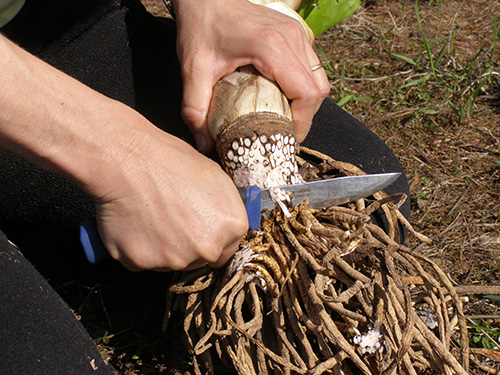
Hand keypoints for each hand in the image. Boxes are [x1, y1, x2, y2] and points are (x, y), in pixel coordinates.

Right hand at [90, 108, 248, 270]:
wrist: (128, 160)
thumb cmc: (170, 160)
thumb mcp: (215, 175)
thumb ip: (224, 208)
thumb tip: (221, 221)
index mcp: (232, 226)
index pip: (228, 249)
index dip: (211, 237)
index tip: (198, 229)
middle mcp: (208, 249)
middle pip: (200, 259)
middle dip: (188, 245)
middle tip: (171, 219)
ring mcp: (176, 259)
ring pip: (170, 262)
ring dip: (162, 247)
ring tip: (151, 215)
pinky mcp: (143, 263)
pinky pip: (141, 261)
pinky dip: (136, 247)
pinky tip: (134, 221)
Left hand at [172, 0, 330, 151]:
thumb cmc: (201, 24)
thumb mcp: (193, 69)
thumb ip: (195, 109)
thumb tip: (204, 144)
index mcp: (272, 47)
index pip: (307, 93)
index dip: (302, 122)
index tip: (286, 136)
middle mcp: (291, 37)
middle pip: (318, 89)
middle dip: (305, 116)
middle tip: (284, 131)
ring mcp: (296, 32)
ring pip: (319, 78)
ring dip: (306, 101)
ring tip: (284, 116)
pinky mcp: (294, 32)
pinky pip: (311, 66)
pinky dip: (303, 86)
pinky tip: (282, 95)